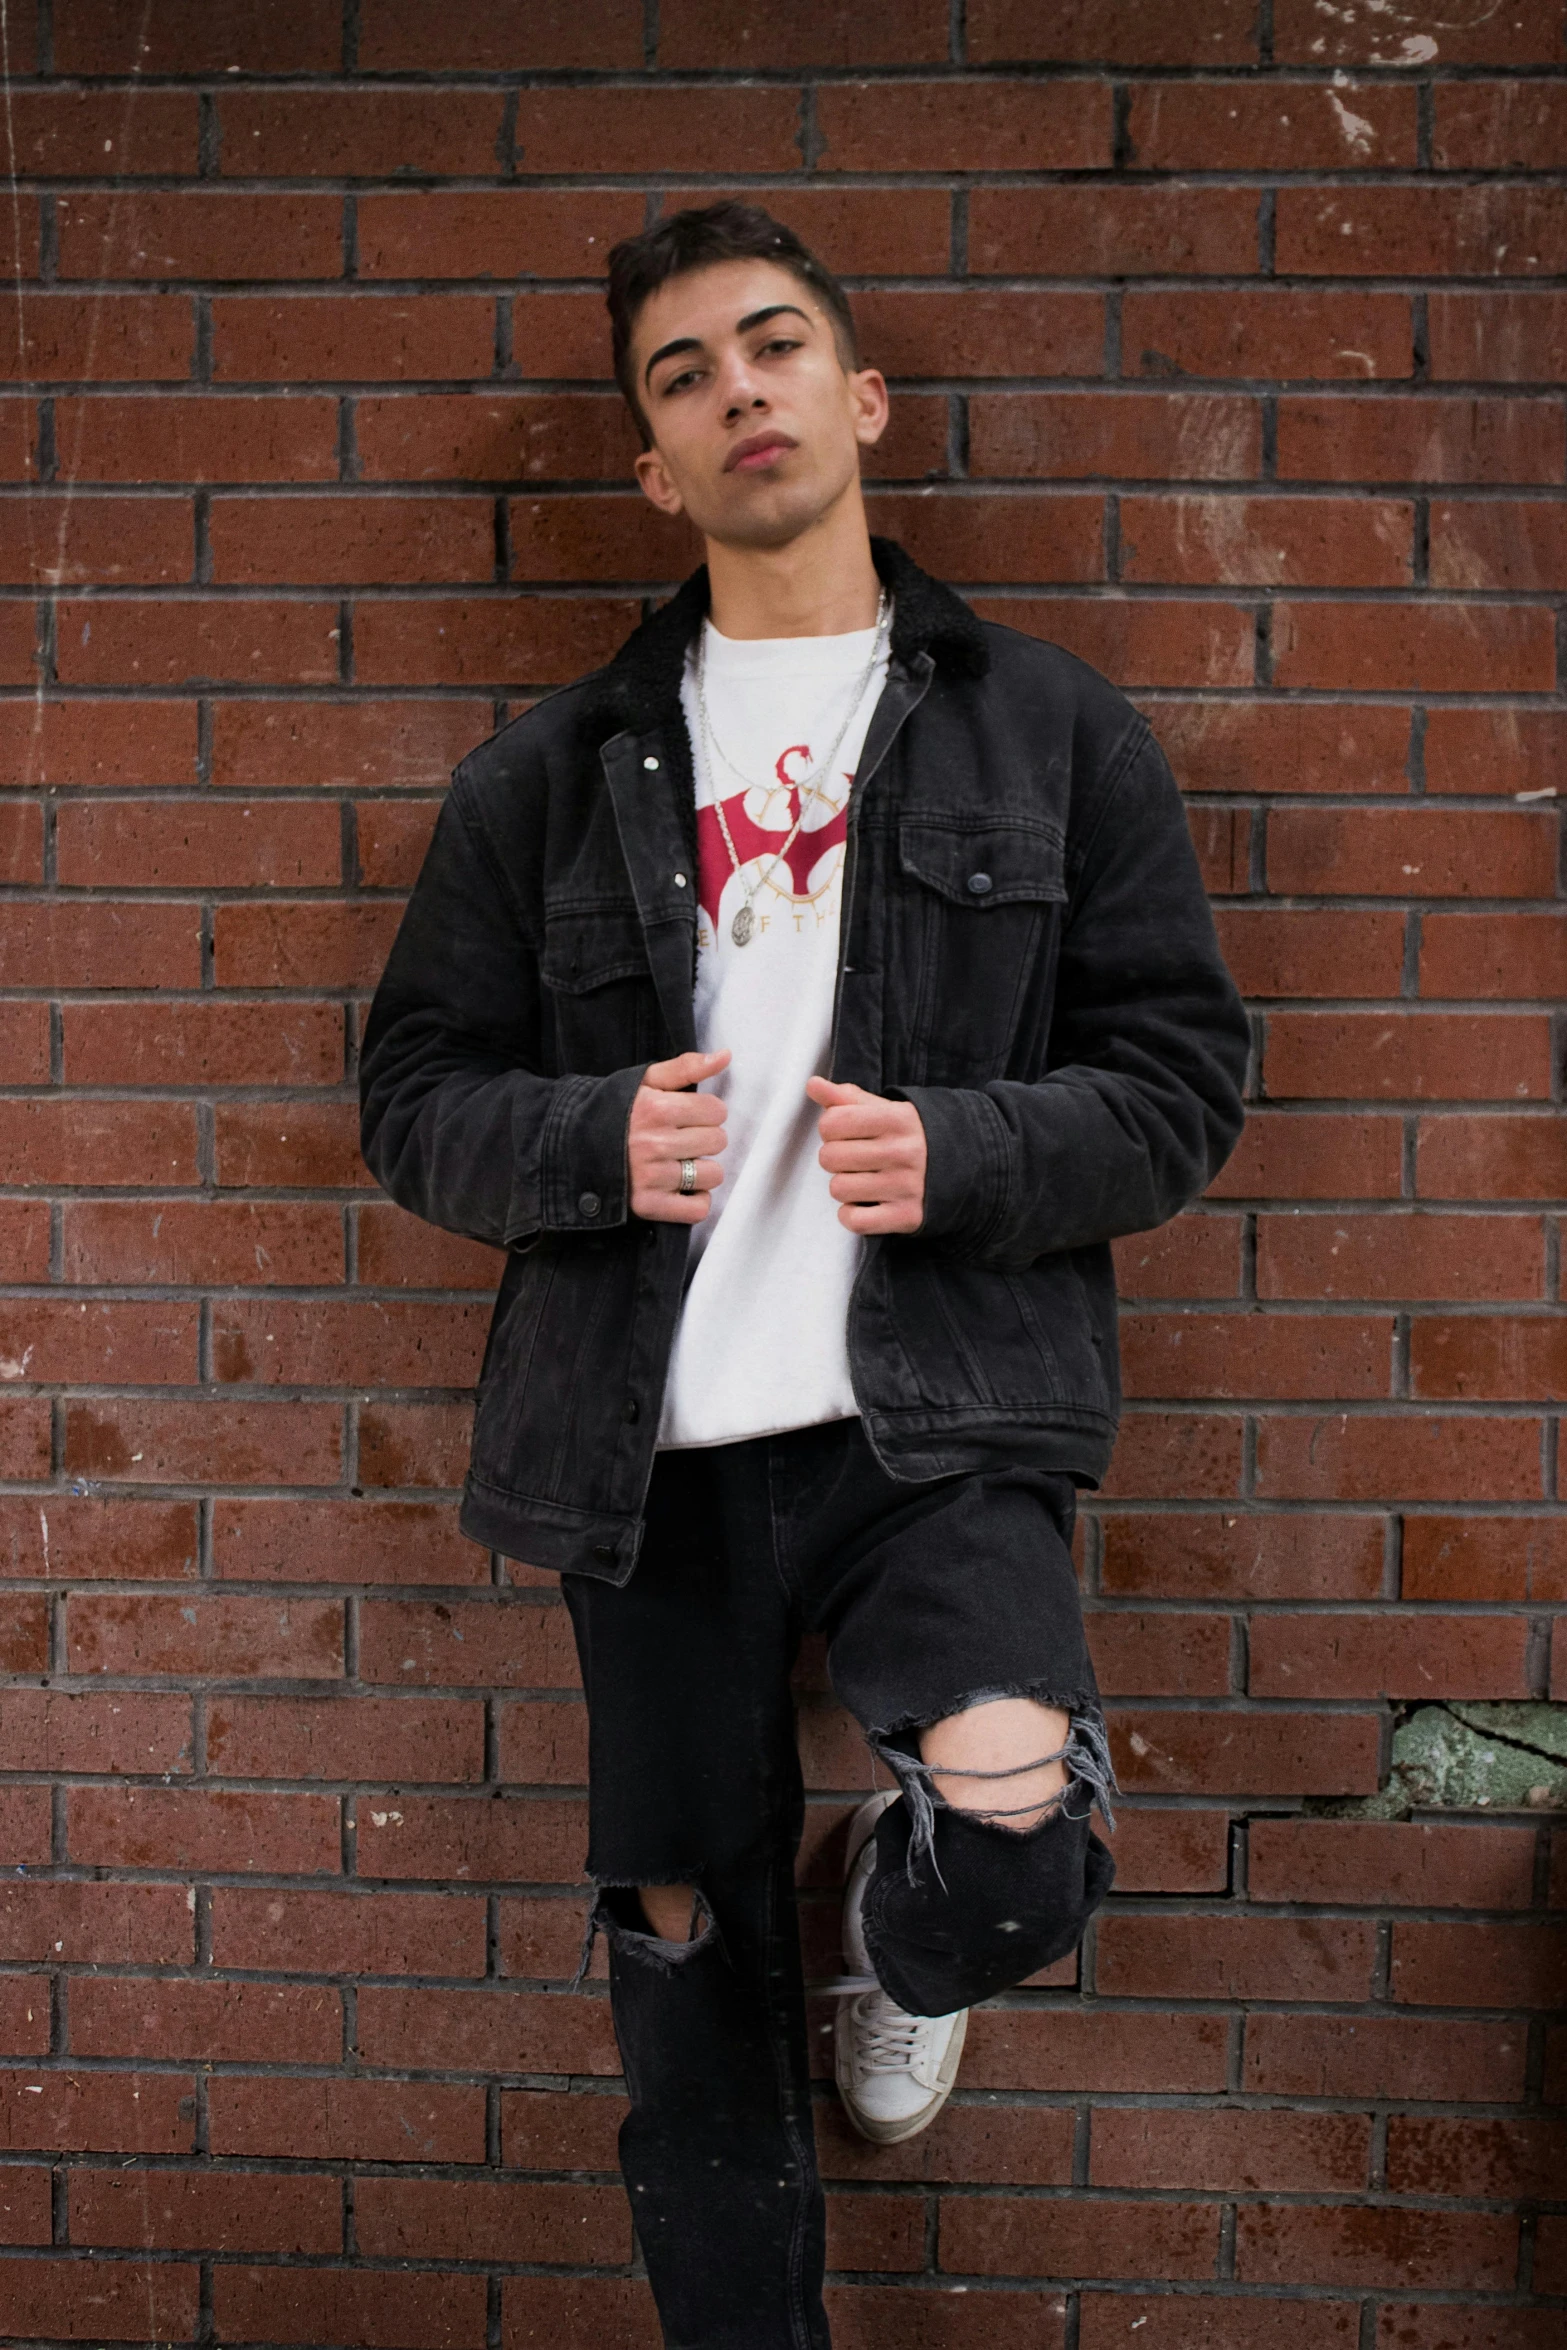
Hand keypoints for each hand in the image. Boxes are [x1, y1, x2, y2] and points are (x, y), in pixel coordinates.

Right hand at [628, 1049, 729, 1223]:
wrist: (566, 1146)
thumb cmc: (611, 1111)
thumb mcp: (643, 1081)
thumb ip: (685, 1067)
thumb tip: (725, 1056)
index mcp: (656, 1109)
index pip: (716, 1110)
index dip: (707, 1112)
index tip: (690, 1116)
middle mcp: (655, 1143)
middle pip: (717, 1141)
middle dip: (705, 1138)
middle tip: (682, 1138)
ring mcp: (651, 1177)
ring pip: (712, 1175)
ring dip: (702, 1170)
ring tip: (681, 1163)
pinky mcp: (647, 1205)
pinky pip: (697, 1209)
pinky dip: (695, 1201)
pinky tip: (681, 1188)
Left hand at [806, 1076, 925, 1234]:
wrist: (964, 1168)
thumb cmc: (909, 1137)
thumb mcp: (884, 1111)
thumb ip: (846, 1099)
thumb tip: (812, 1084)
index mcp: (898, 1119)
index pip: (831, 1122)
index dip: (830, 1128)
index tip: (847, 1132)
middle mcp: (904, 1151)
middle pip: (829, 1157)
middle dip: (835, 1158)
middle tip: (855, 1159)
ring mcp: (907, 1186)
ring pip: (838, 1189)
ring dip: (844, 1187)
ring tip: (864, 1180)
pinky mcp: (907, 1216)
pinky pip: (854, 1221)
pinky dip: (852, 1215)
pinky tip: (866, 1204)